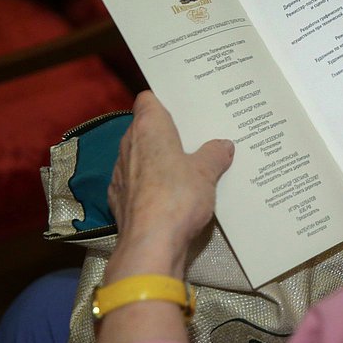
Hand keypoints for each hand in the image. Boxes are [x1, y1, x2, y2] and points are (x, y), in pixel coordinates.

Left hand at [105, 91, 233, 281]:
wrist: (151, 244)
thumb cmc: (178, 196)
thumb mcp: (207, 172)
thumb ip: (214, 154)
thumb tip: (224, 145)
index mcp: (148, 129)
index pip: (148, 99)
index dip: (165, 99)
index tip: (185, 105)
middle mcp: (128, 145)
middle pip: (146, 127)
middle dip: (168, 130)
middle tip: (196, 134)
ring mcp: (120, 173)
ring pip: (140, 155)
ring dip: (159, 158)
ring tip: (187, 164)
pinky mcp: (119, 199)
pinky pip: (137, 181)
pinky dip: (151, 183)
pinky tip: (170, 193)